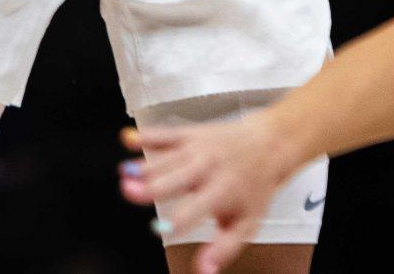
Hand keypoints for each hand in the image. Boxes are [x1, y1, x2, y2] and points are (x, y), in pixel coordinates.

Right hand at [117, 113, 305, 273]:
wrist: (268, 145)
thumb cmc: (254, 188)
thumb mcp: (247, 223)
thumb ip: (224, 249)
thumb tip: (204, 272)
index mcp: (222, 192)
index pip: (196, 210)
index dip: (178, 221)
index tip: (160, 229)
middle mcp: (207, 168)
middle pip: (175, 179)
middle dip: (152, 186)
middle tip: (129, 192)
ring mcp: (197, 149)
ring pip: (166, 159)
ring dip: (144, 165)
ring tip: (125, 173)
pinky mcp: (189, 134)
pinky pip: (166, 134)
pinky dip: (147, 135)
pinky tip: (129, 139)